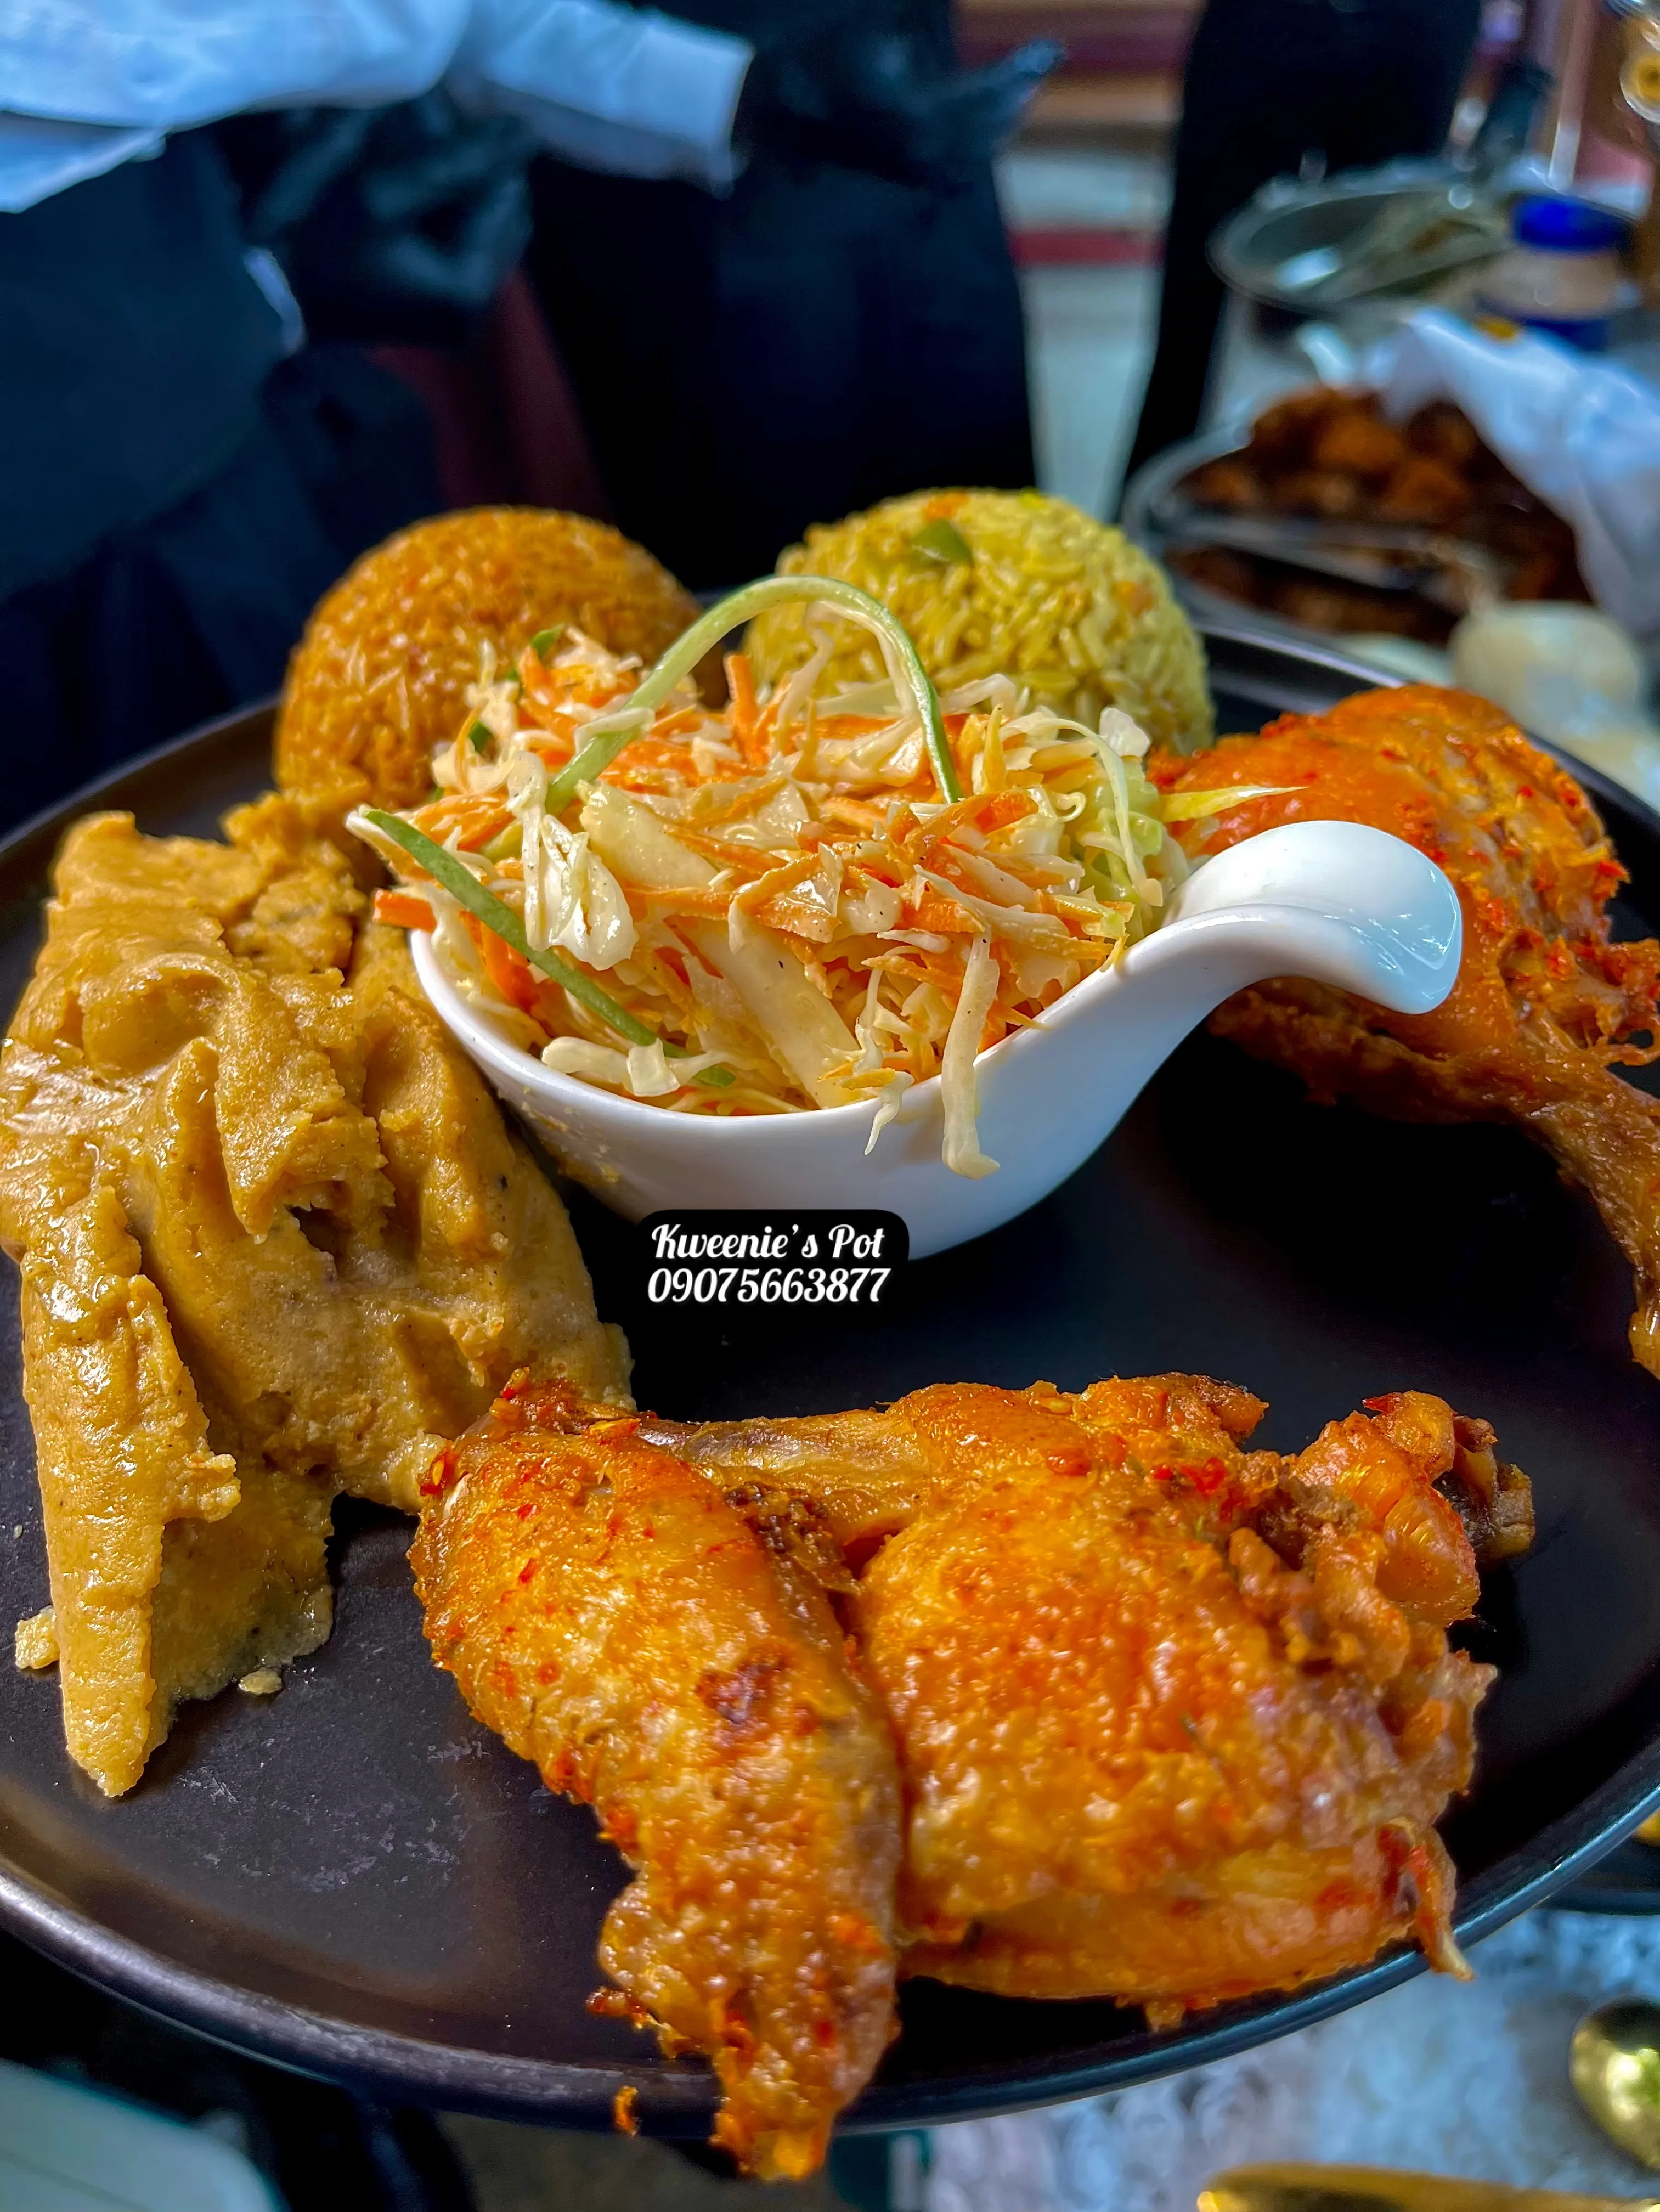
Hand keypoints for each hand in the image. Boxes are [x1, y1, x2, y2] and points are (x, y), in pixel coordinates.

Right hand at [736, 30, 1061, 188]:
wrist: (782, 105)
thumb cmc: (827, 54)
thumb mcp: (879, 24)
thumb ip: (922, 21)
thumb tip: (949, 19)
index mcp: (913, 112)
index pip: (984, 95)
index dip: (1019, 71)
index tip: (1049, 50)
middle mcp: (919, 149)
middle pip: (989, 127)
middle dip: (1019, 94)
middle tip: (1044, 65)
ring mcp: (913, 168)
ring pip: (977, 152)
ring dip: (1005, 121)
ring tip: (1026, 91)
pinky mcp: (905, 174)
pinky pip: (957, 169)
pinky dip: (981, 147)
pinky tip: (994, 129)